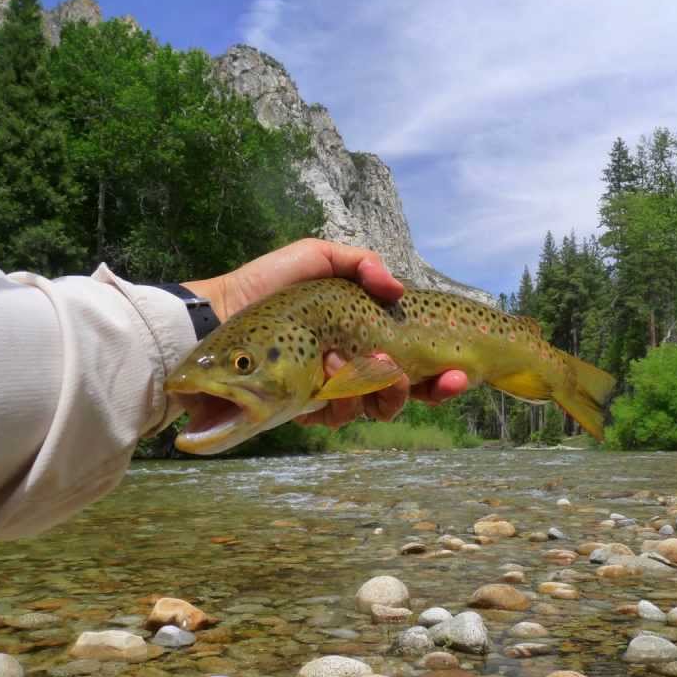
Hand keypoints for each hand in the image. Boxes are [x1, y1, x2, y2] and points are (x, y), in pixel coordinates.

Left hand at [183, 239, 467, 424]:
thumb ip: (360, 264)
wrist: (216, 319)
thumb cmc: (267, 286)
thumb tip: (395, 286)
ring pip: (376, 409)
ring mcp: (330, 394)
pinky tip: (327, 381)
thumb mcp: (316, 258)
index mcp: (365, 336)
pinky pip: (336, 419)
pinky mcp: (303, 410)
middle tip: (429, 375)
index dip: (445, 375)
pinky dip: (339, 403)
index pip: (418, 362)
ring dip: (383, 392)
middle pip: (408, 393)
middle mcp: (354, 368)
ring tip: (361, 364)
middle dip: (431, 390)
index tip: (461, 371)